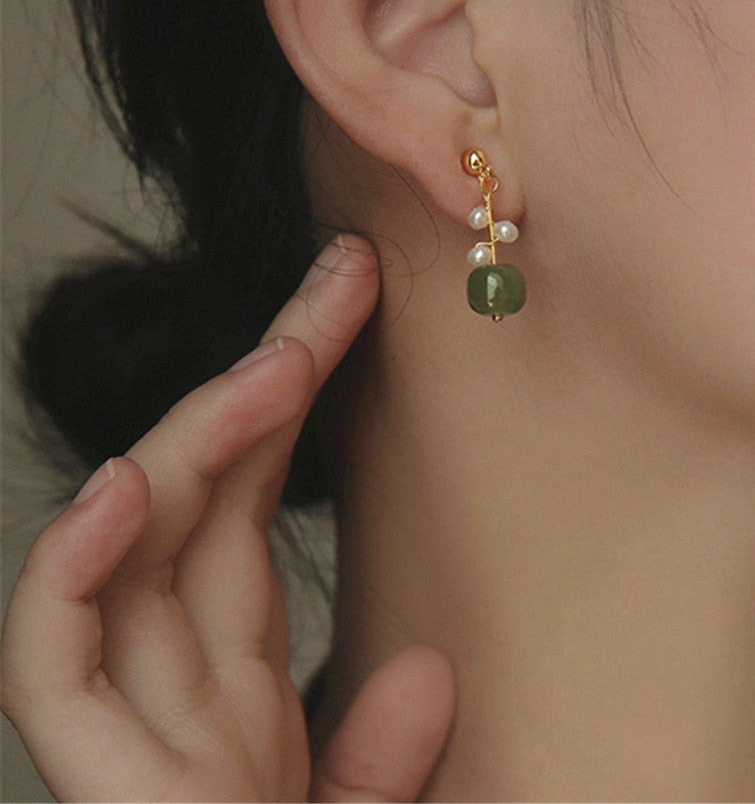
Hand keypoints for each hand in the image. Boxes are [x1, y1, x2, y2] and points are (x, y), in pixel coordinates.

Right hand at [1, 236, 455, 801]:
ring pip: (143, 555)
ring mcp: (134, 732)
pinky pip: (54, 670)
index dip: (297, 400)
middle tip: (344, 281)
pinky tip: (126, 491)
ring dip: (200, 447)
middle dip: (270, 381)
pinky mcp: (105, 788)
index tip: (351, 305)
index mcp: (238, 683)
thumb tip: (420, 668)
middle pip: (211, 499)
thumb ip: (376, 760)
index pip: (257, 506)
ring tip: (275, 365)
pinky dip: (74, 577)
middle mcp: (178, 688)